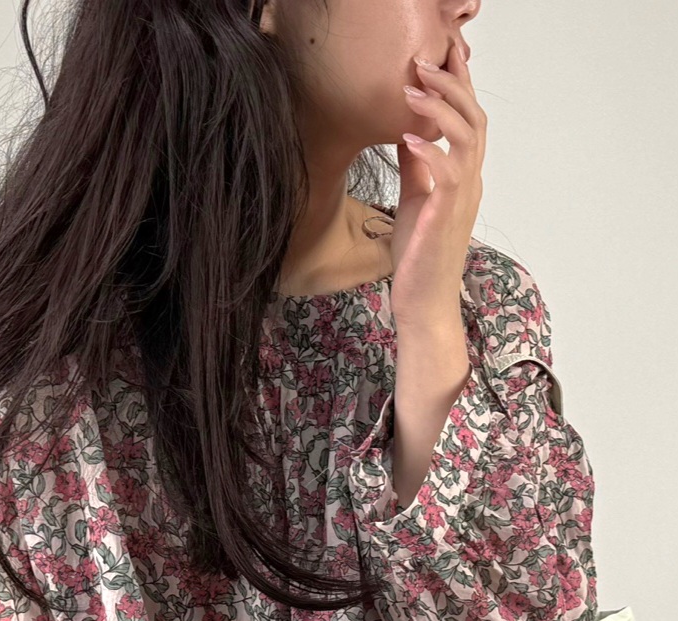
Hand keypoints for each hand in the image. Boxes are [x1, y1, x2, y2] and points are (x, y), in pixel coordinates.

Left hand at [390, 38, 485, 329]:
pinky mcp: (446, 218)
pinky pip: (448, 175)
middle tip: (423, 61)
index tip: (441, 56)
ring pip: (466, 140)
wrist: (424, 303)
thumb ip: (416, 166)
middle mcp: (470, 183)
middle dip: (452, 85)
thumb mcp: (414, 200)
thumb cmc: (420, 257)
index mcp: (463, 177)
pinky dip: (431, 152)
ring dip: (440, 110)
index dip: (459, 85)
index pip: (468, 121)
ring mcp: (462, 200)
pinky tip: (409, 138)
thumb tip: (408, 132)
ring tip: (413, 90)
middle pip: (474, 119)